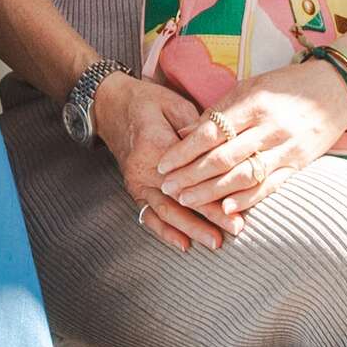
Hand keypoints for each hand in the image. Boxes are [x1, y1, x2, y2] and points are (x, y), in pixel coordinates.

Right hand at [94, 71, 234, 253]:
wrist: (108, 104)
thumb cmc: (146, 101)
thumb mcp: (174, 104)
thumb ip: (197, 130)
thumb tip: (222, 148)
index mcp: (156, 145)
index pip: (192, 177)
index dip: (215, 196)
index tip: (238, 211)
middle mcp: (144, 169)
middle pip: (181, 199)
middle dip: (209, 218)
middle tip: (235, 230)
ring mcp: (136, 181)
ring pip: (165, 212)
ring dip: (190, 229)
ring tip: (214, 243)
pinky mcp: (134, 187)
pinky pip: (147, 213)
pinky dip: (164, 231)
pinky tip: (182, 245)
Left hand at [152, 66, 346, 225]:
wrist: (338, 88)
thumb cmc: (287, 86)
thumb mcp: (251, 88)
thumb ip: (220, 112)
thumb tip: (184, 135)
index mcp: (253, 104)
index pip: (210, 132)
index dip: (183, 151)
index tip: (162, 164)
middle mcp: (269, 127)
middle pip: (222, 158)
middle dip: (190, 176)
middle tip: (166, 188)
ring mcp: (286, 148)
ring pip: (243, 176)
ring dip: (211, 192)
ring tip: (187, 201)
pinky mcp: (299, 165)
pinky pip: (270, 186)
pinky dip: (247, 199)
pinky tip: (226, 208)